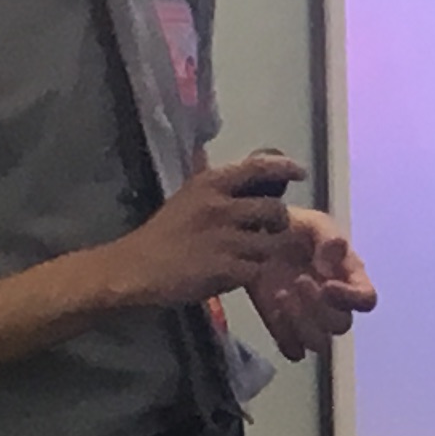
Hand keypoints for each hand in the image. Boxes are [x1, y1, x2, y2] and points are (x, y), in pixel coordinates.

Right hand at [105, 154, 305, 310]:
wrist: (134, 267)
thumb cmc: (162, 232)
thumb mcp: (188, 197)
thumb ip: (214, 184)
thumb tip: (233, 162)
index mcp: (210, 185)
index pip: (257, 167)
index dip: (284, 167)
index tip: (300, 172)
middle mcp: (221, 207)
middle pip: (275, 210)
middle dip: (279, 222)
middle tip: (272, 230)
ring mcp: (224, 239)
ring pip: (270, 243)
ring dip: (267, 251)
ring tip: (256, 255)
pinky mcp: (224, 269)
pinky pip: (255, 270)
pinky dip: (252, 273)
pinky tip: (240, 273)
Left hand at [244, 207, 378, 360]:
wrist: (257, 237)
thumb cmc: (294, 228)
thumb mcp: (314, 223)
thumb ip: (328, 238)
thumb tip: (330, 267)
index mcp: (349, 278)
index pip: (366, 300)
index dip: (351, 298)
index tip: (327, 285)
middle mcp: (335, 304)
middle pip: (341, 325)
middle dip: (318, 307)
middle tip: (298, 281)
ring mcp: (311, 320)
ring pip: (320, 344)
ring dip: (301, 324)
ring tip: (282, 296)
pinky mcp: (286, 330)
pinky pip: (294, 351)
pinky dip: (285, 336)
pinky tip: (274, 310)